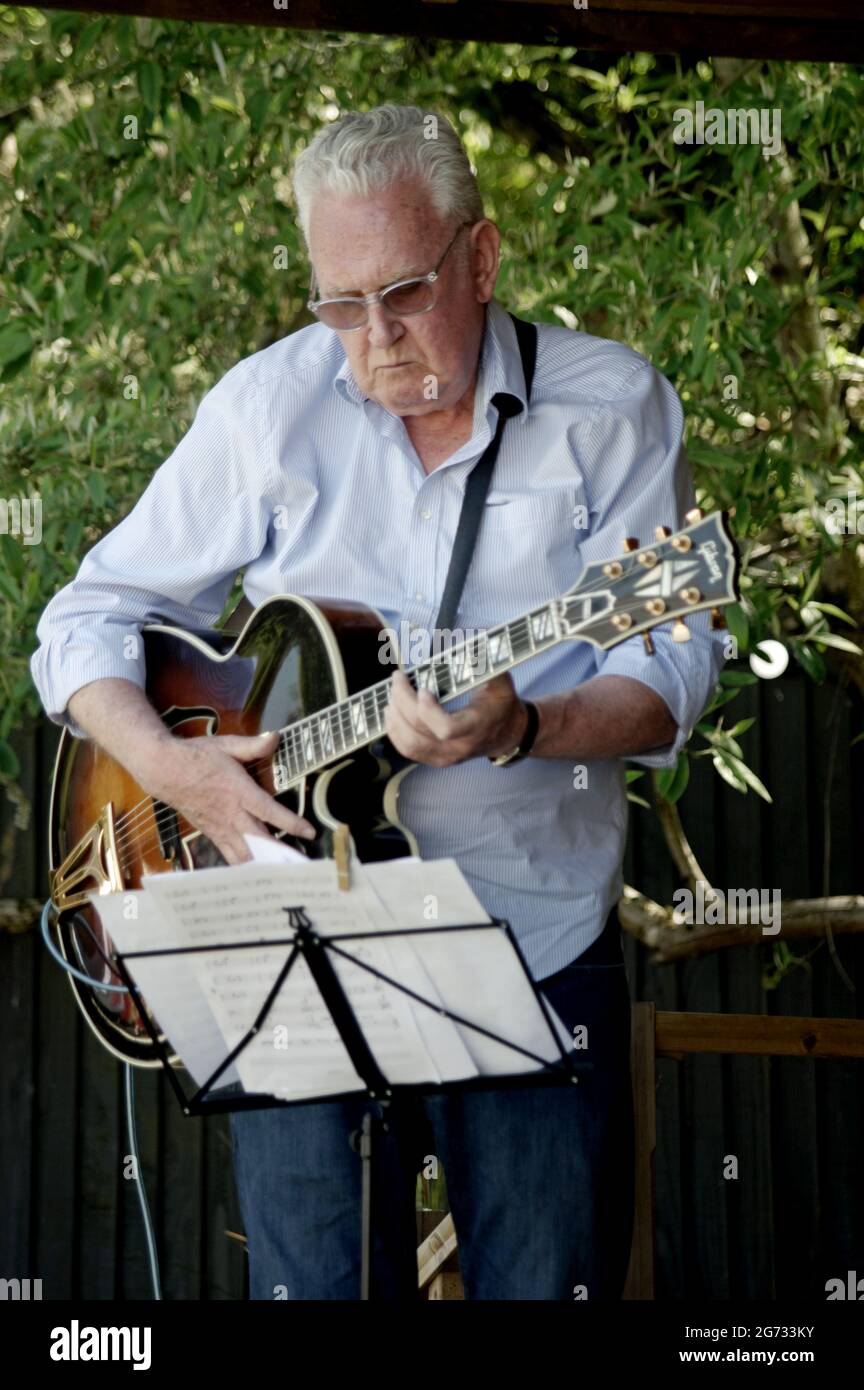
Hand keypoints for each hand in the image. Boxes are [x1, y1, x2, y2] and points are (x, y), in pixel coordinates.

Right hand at [130, 729, 316, 865]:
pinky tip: (259, 874)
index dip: (291, 823)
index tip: (309, 832)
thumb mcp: (226, 745)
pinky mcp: (212, 834)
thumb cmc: (197, 756)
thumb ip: (253, 745)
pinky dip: (245, 866)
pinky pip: (231, 855)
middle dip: (281, 855)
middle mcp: (231, 814)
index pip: (269, 811)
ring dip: (265, 865)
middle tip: (301, 866)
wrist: (164, 770)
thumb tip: (275, 737)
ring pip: (245, 854)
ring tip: (285, 875)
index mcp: (238, 791)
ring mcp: (220, 828)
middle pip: (260, 841)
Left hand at [383, 669, 529, 766]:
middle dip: (403, 702)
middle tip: (398, 678)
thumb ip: (484, 661)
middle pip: (420, 732)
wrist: (507, 733)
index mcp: (476, 726)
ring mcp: (447, 757)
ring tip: (391, 695)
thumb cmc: (501, 703)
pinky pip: (408, 751)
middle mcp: (460, 747)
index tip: (423, 688)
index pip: (446, 728)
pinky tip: (391, 712)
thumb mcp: (501, 679)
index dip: (428, 710)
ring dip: (394, 718)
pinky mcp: (436, 759)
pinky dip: (394, 731)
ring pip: (410, 745)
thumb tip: (464, 638)